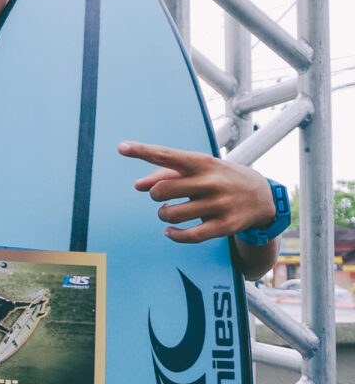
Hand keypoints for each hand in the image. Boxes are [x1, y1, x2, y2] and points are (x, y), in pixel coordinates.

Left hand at [119, 141, 275, 242]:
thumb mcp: (197, 170)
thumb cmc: (218, 179)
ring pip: (172, 215)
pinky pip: (189, 236)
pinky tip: (170, 231)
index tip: (121, 147)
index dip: (142, 151)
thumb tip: (137, 186)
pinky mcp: (225, 226)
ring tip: (169, 211)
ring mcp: (219, 204)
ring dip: (164, 215)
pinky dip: (173, 235)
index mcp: (202, 162)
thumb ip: (164, 174)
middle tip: (162, 196)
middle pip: (163, 190)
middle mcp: (211, 181)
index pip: (167, 155)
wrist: (263, 196)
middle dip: (155, 195)